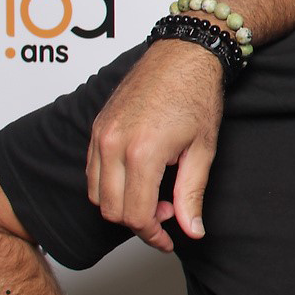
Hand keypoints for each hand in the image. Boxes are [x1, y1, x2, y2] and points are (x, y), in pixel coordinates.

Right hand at [87, 39, 223, 249]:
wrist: (183, 55)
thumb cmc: (196, 95)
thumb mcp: (202, 151)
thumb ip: (191, 194)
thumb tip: (191, 230)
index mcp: (142, 152)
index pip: (135, 215)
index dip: (153, 235)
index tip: (168, 240)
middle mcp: (113, 143)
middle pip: (111, 210)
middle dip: (138, 221)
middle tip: (167, 211)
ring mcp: (100, 134)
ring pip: (97, 194)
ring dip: (122, 205)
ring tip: (155, 193)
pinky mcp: (96, 127)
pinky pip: (92, 172)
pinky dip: (111, 185)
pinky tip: (138, 177)